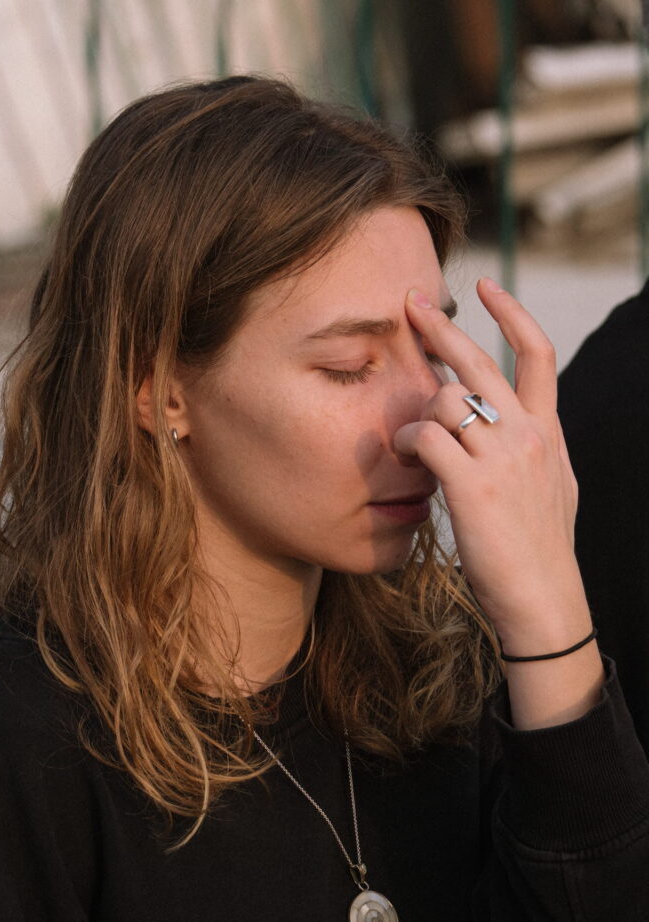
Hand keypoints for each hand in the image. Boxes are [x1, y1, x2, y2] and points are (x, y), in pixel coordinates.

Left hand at [395, 278, 583, 648]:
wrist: (543, 598)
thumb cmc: (539, 549)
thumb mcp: (553, 487)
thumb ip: (536, 448)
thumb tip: (523, 426)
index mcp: (547, 432)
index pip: (538, 353)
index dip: (511, 313)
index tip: (487, 286)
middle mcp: (528, 434)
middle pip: (480, 362)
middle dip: (440, 328)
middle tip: (410, 303)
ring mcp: (502, 457)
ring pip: (445, 399)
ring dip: (416, 412)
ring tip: (409, 440)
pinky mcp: (472, 484)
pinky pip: (426, 436)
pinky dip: (407, 441)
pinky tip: (406, 457)